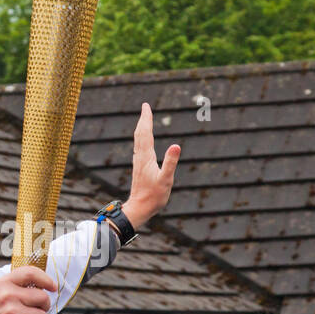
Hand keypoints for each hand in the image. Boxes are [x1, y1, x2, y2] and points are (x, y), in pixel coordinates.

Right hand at [0, 266, 57, 313]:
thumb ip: (16, 287)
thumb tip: (43, 285)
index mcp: (4, 284)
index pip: (31, 273)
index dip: (46, 279)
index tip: (52, 287)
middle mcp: (8, 295)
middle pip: (43, 297)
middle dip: (44, 307)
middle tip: (36, 312)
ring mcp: (12, 312)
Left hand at [119, 103, 181, 232]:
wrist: (140, 208)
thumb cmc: (154, 196)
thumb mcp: (166, 179)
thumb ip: (171, 162)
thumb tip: (176, 145)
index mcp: (147, 157)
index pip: (146, 133)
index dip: (146, 119)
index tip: (146, 106)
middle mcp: (140, 157)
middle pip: (140, 133)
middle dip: (143, 119)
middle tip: (145, 106)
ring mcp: (139, 162)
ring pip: (138, 140)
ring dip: (141, 128)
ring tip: (144, 119)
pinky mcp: (139, 167)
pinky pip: (139, 147)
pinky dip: (141, 138)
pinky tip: (143, 141)